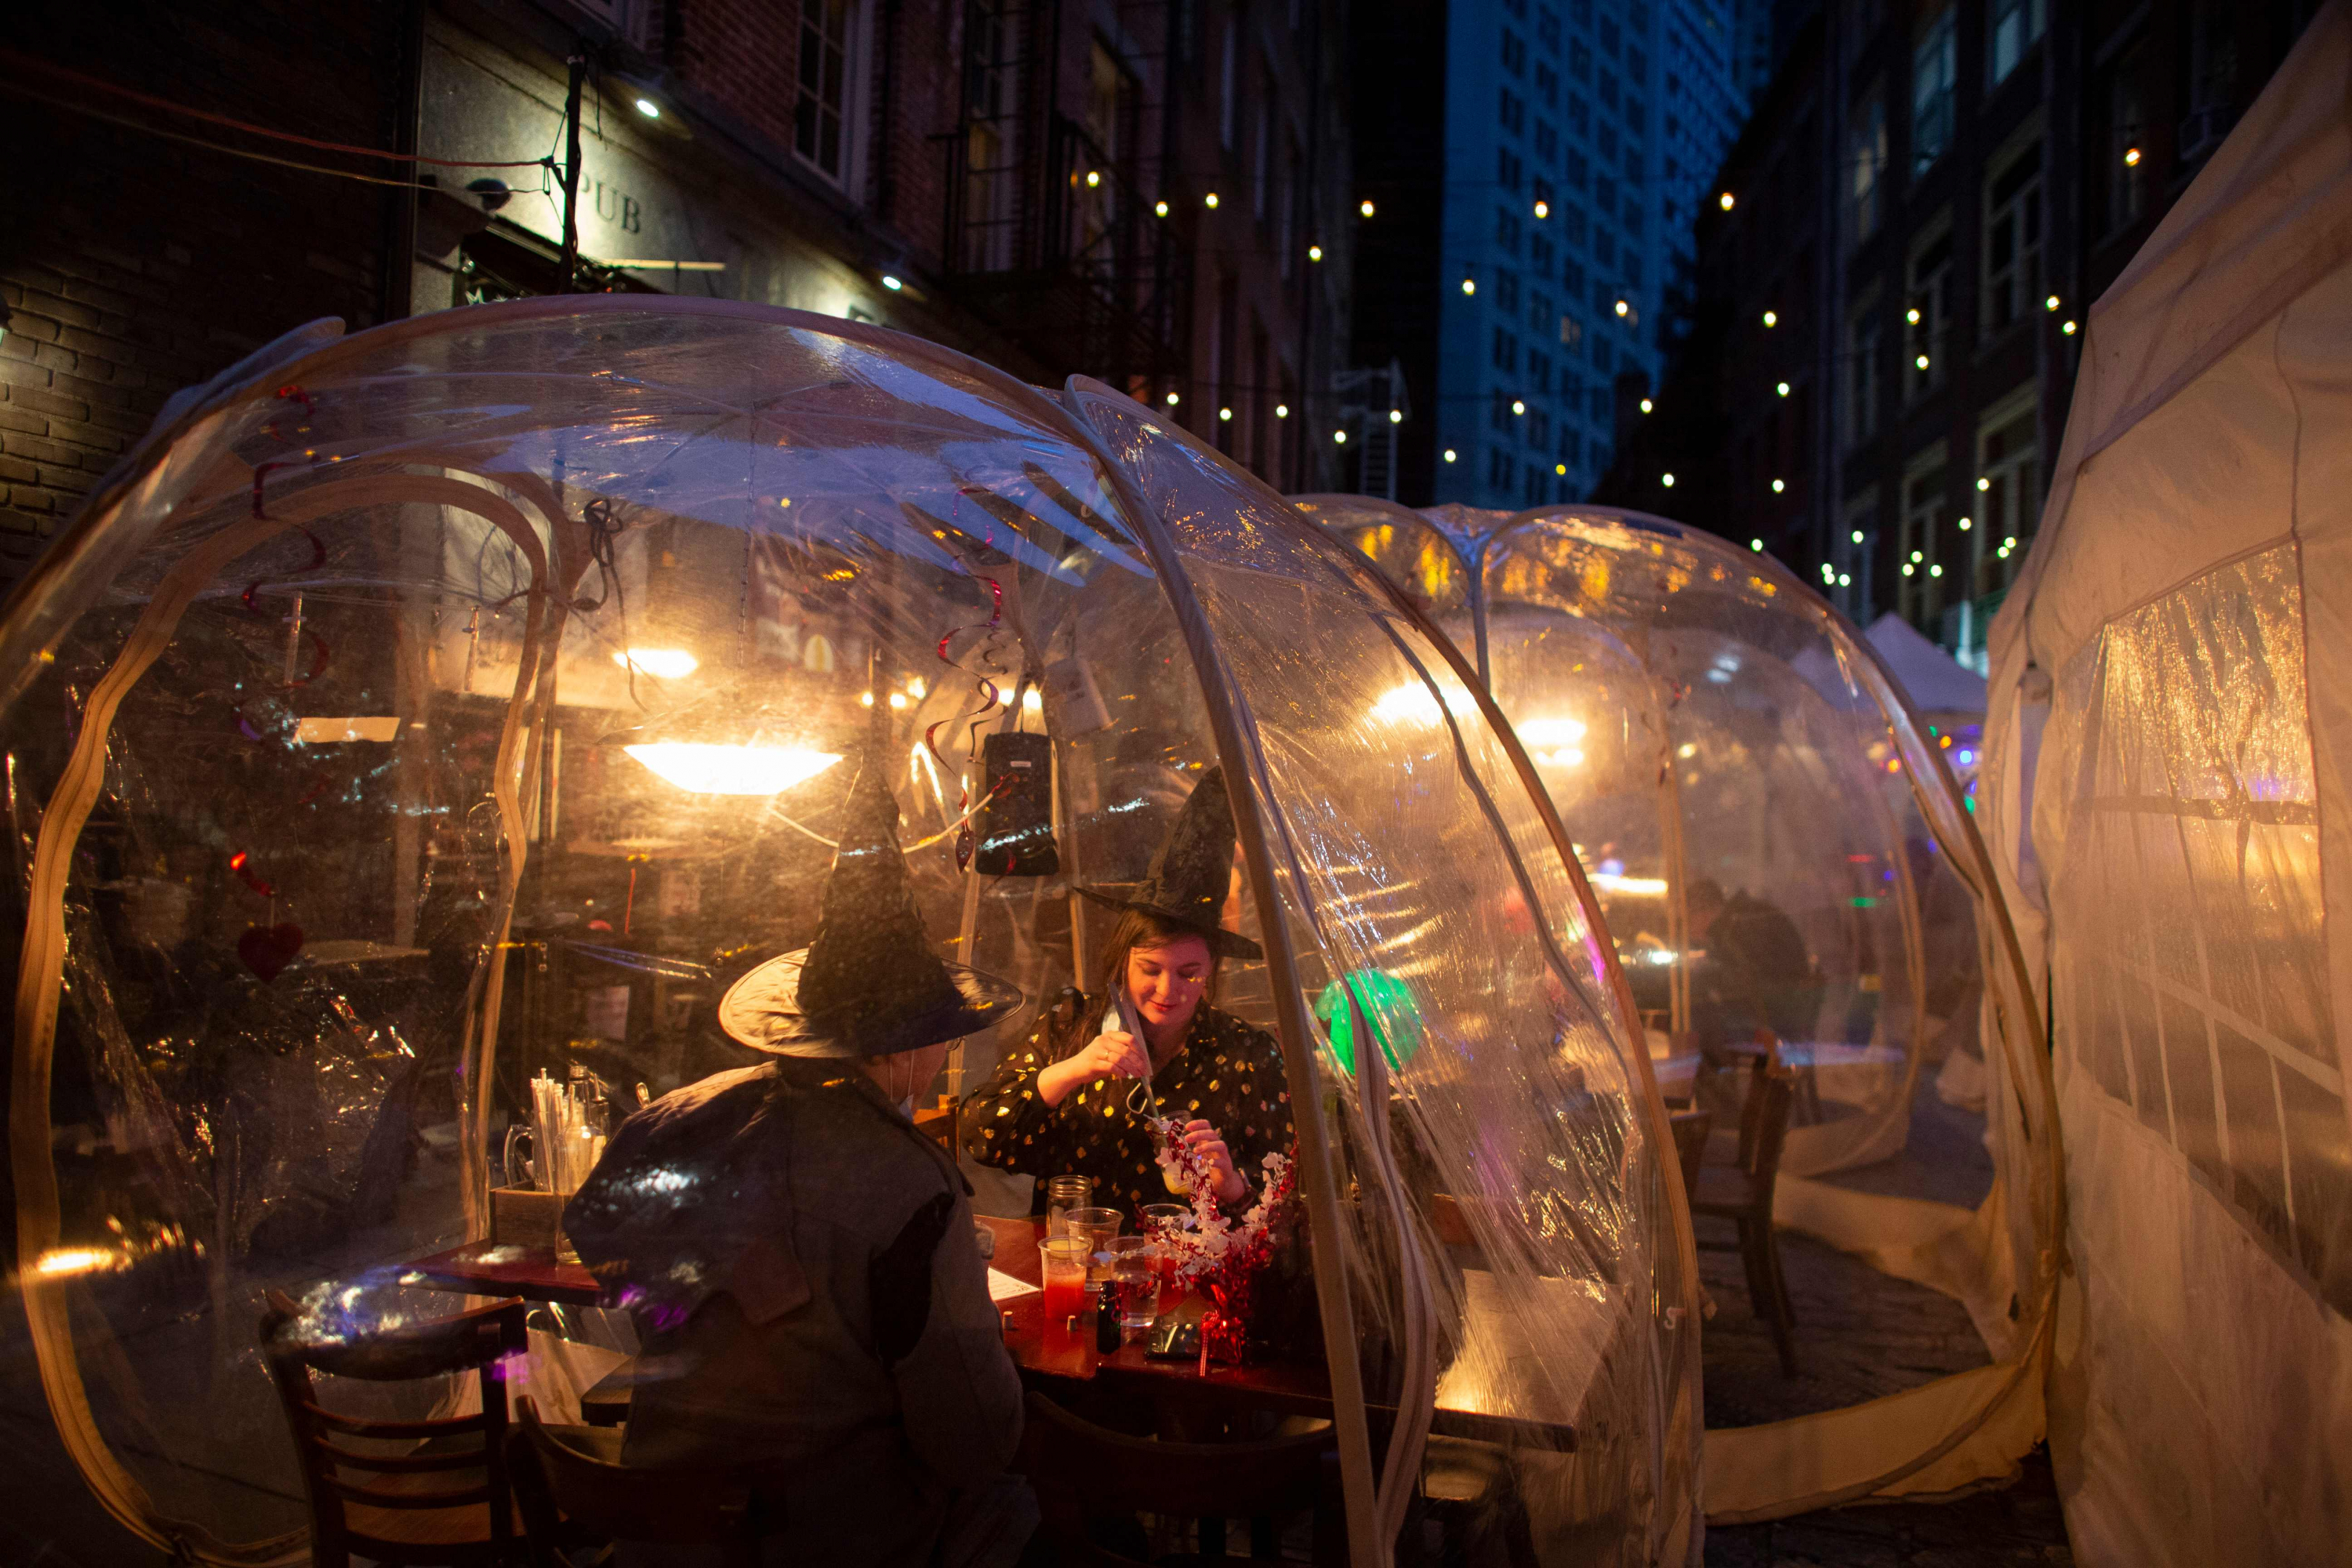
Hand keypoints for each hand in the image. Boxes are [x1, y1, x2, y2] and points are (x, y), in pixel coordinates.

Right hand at [1036, 1030, 1151, 1106]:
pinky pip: (1112, 1067)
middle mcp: (1103, 1040)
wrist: (1074, 1069)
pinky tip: (1125, 1076)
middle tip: (1144, 1071)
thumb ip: (1122, 1052)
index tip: (1145, 1060)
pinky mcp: (1093, 1062)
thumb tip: (1140, 1061)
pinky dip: (1121, 1072)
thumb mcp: (1108, 1052)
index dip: (1140, 1050)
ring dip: (1132, 1068)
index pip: (1130, 1038)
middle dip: (1138, 1061)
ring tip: (1137, 1075)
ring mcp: (1097, 1050)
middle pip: (1127, 1049)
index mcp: (1109, 1035)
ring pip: (1121, 1059)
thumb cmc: (1094, 1061)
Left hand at [1183, 1120, 1248, 1204]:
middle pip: (1211, 1133)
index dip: (1197, 1124)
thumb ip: (1177, 1159)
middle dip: (1199, 1134)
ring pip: (1220, 1144)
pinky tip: (1209, 1163)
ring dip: (1207, 1145)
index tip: (1187, 1127)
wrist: (1221, 1184)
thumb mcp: (1191, 1162)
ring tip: (1196, 1151)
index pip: (1206, 1126)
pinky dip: (1216, 1162)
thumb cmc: (1206, 1170)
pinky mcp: (1226, 1167)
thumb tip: (1158, 1159)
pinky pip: (1223, 1162)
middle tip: (1187, 1138)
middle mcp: (1216, 1146)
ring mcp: (1223, 1156)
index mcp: (1207, 1141)